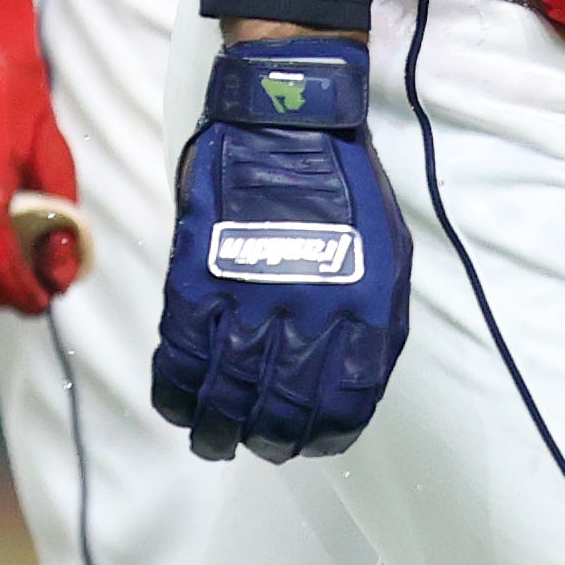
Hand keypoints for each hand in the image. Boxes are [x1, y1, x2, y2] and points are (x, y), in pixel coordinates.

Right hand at [152, 35, 409, 462]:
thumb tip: (350, 379)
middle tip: (264, 444)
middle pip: (286, 410)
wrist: (288, 120)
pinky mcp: (197, 281)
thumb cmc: (342, 186)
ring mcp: (249, 297)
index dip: (327, 434)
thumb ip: (372, 319)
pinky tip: (181, 406)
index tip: (313, 439)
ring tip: (217, 441)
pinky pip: (181, 360)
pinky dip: (177, 394)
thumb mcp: (387, 252)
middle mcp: (309, 312)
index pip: (347, 403)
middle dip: (274, 440)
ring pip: (229, 396)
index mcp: (365, 308)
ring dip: (220, 431)